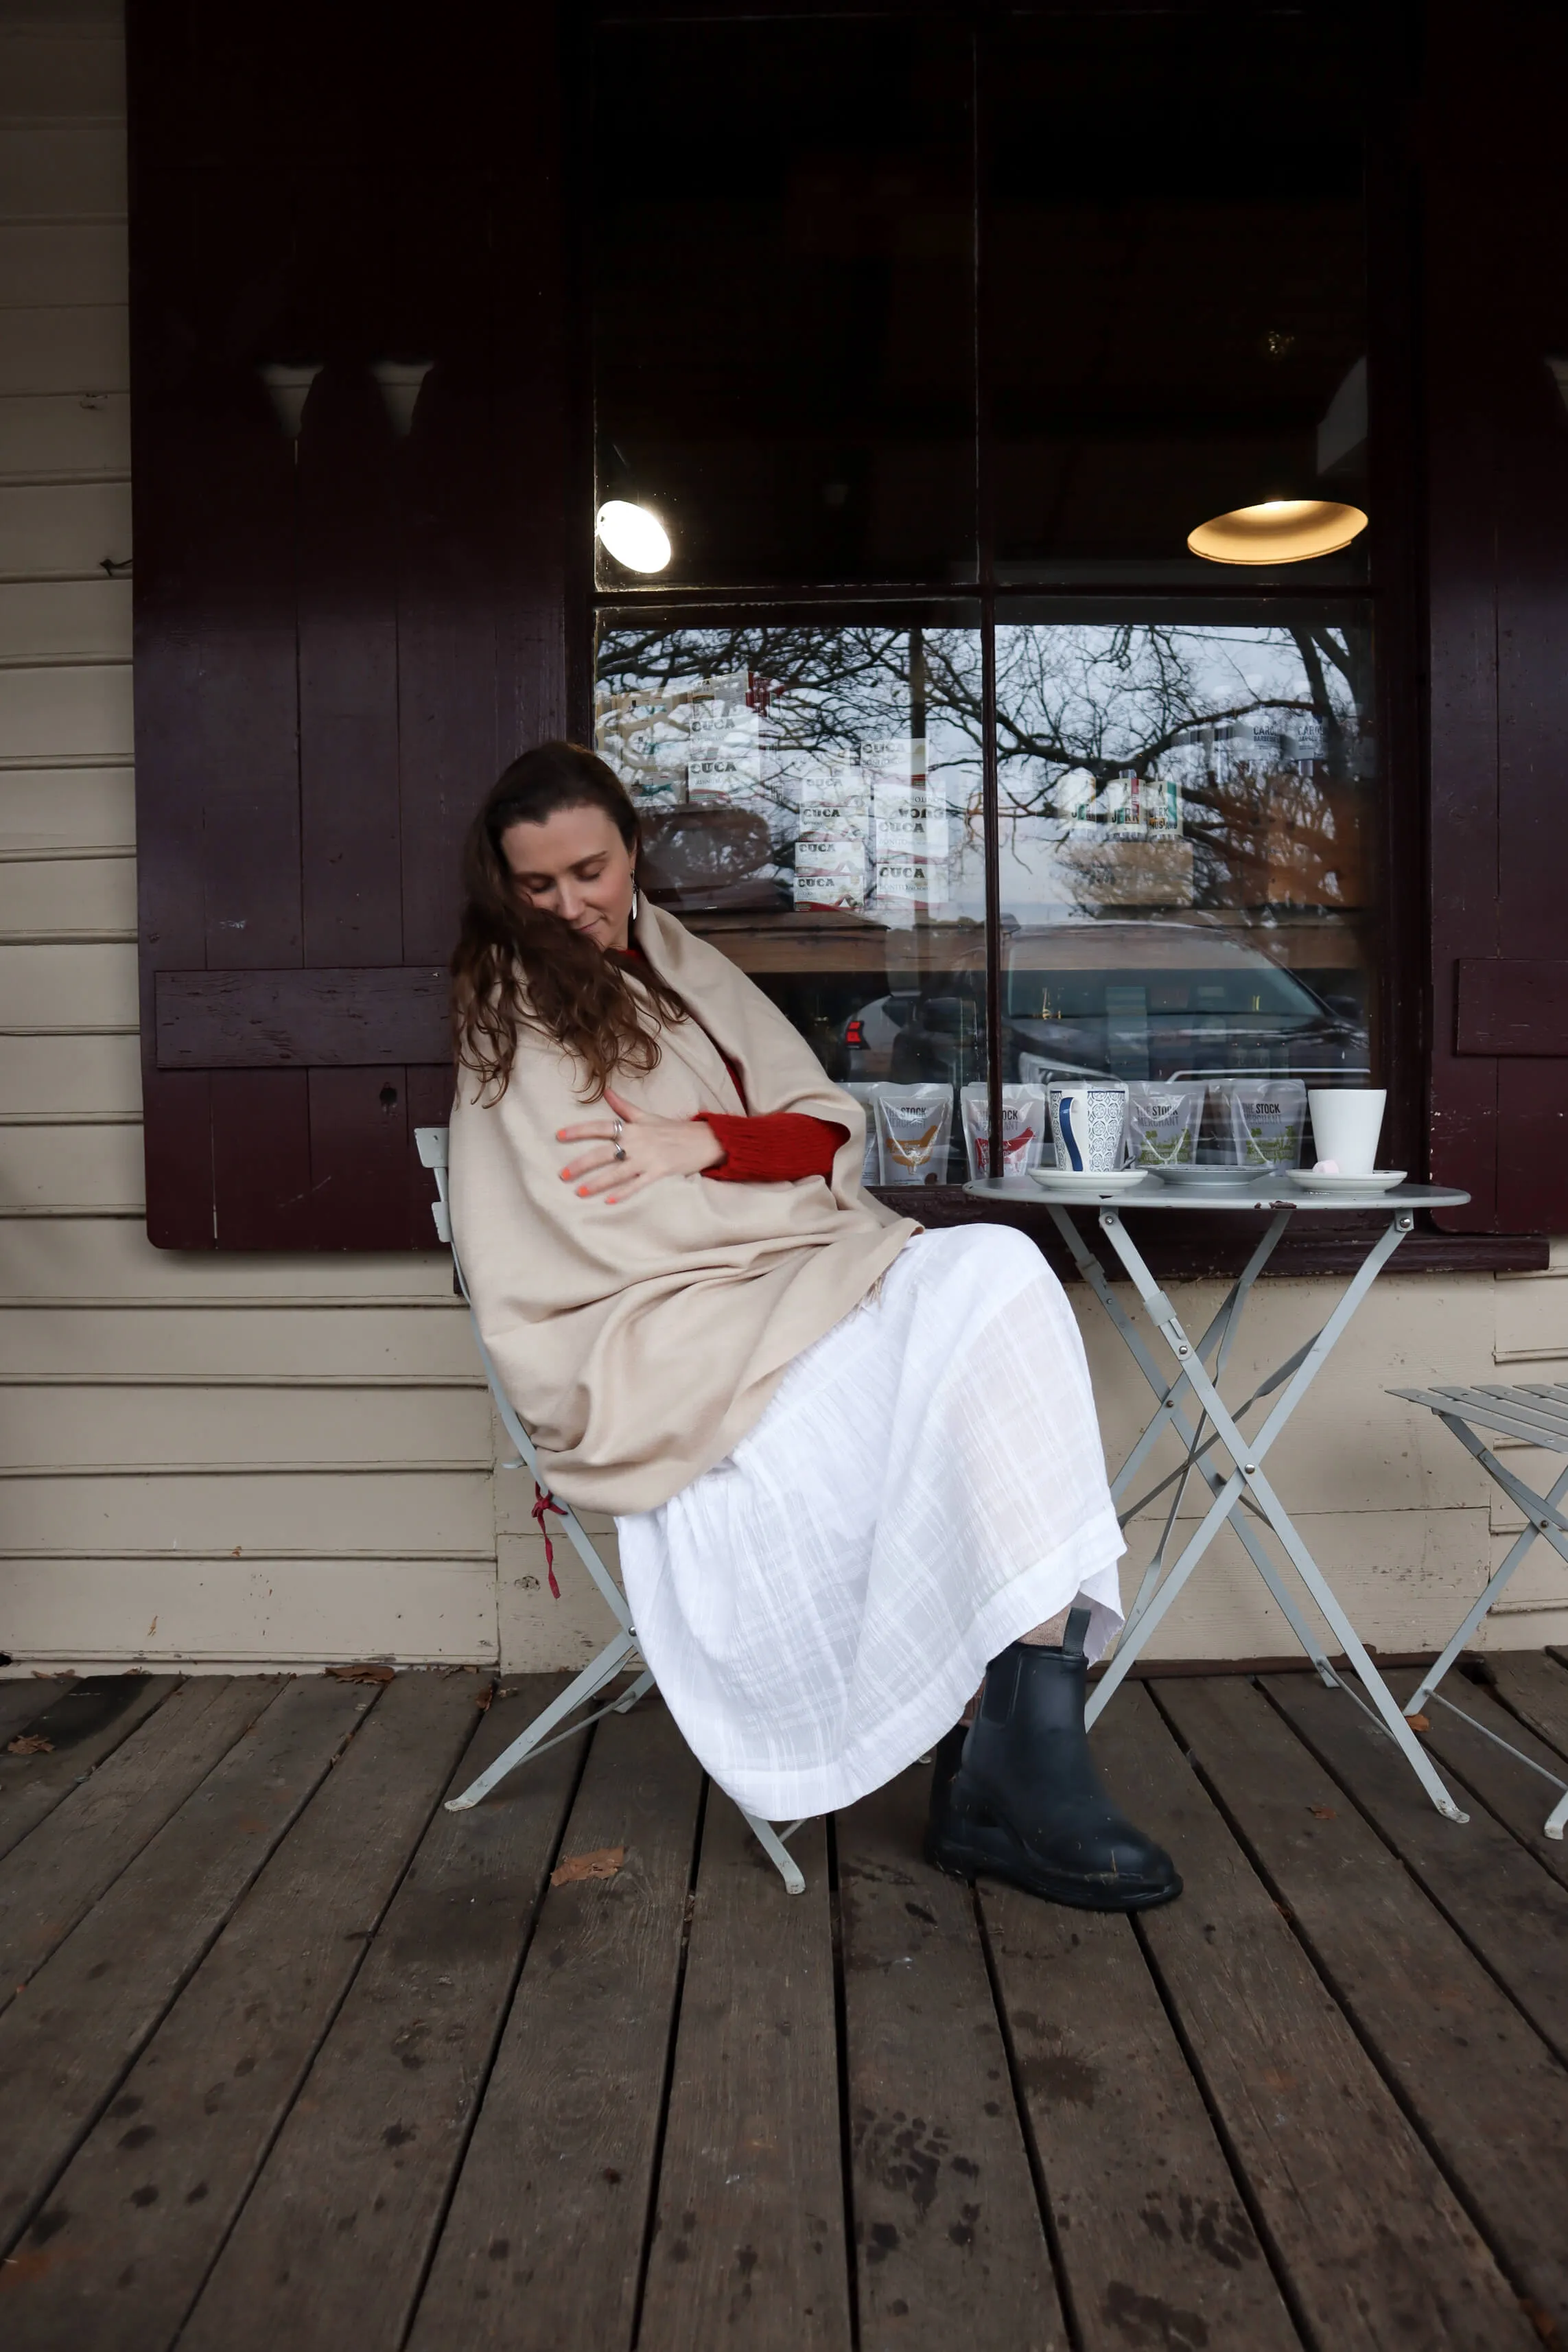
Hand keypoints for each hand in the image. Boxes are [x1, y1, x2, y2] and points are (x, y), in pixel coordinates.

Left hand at [556, 1086, 724, 1203]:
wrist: (702, 1140)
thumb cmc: (672, 1129)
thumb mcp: (646, 1116)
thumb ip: (624, 1107)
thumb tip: (607, 1091)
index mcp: (632, 1127)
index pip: (599, 1127)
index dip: (578, 1131)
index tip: (558, 1135)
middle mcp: (636, 1142)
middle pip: (602, 1154)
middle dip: (581, 1165)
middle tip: (562, 1174)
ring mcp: (647, 1159)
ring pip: (616, 1173)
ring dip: (597, 1183)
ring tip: (579, 1192)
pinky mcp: (658, 1172)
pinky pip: (637, 1185)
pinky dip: (623, 1193)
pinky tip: (608, 1201)